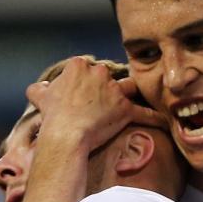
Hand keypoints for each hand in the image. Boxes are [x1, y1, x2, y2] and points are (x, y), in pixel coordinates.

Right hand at [25, 56, 165, 151]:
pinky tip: (164, 121)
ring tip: (128, 103)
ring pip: (129, 87)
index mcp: (79, 66)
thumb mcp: (40, 98)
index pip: (87, 67)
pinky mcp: (126, 109)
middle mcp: (100, 74)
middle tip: (99, 102)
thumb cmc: (52, 116)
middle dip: (106, 87)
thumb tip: (38, 88)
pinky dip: (155, 117)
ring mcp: (115, 91)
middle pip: (109, 75)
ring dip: (129, 95)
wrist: (64, 135)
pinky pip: (145, 113)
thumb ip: (40, 89)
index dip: (85, 80)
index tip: (82, 91)